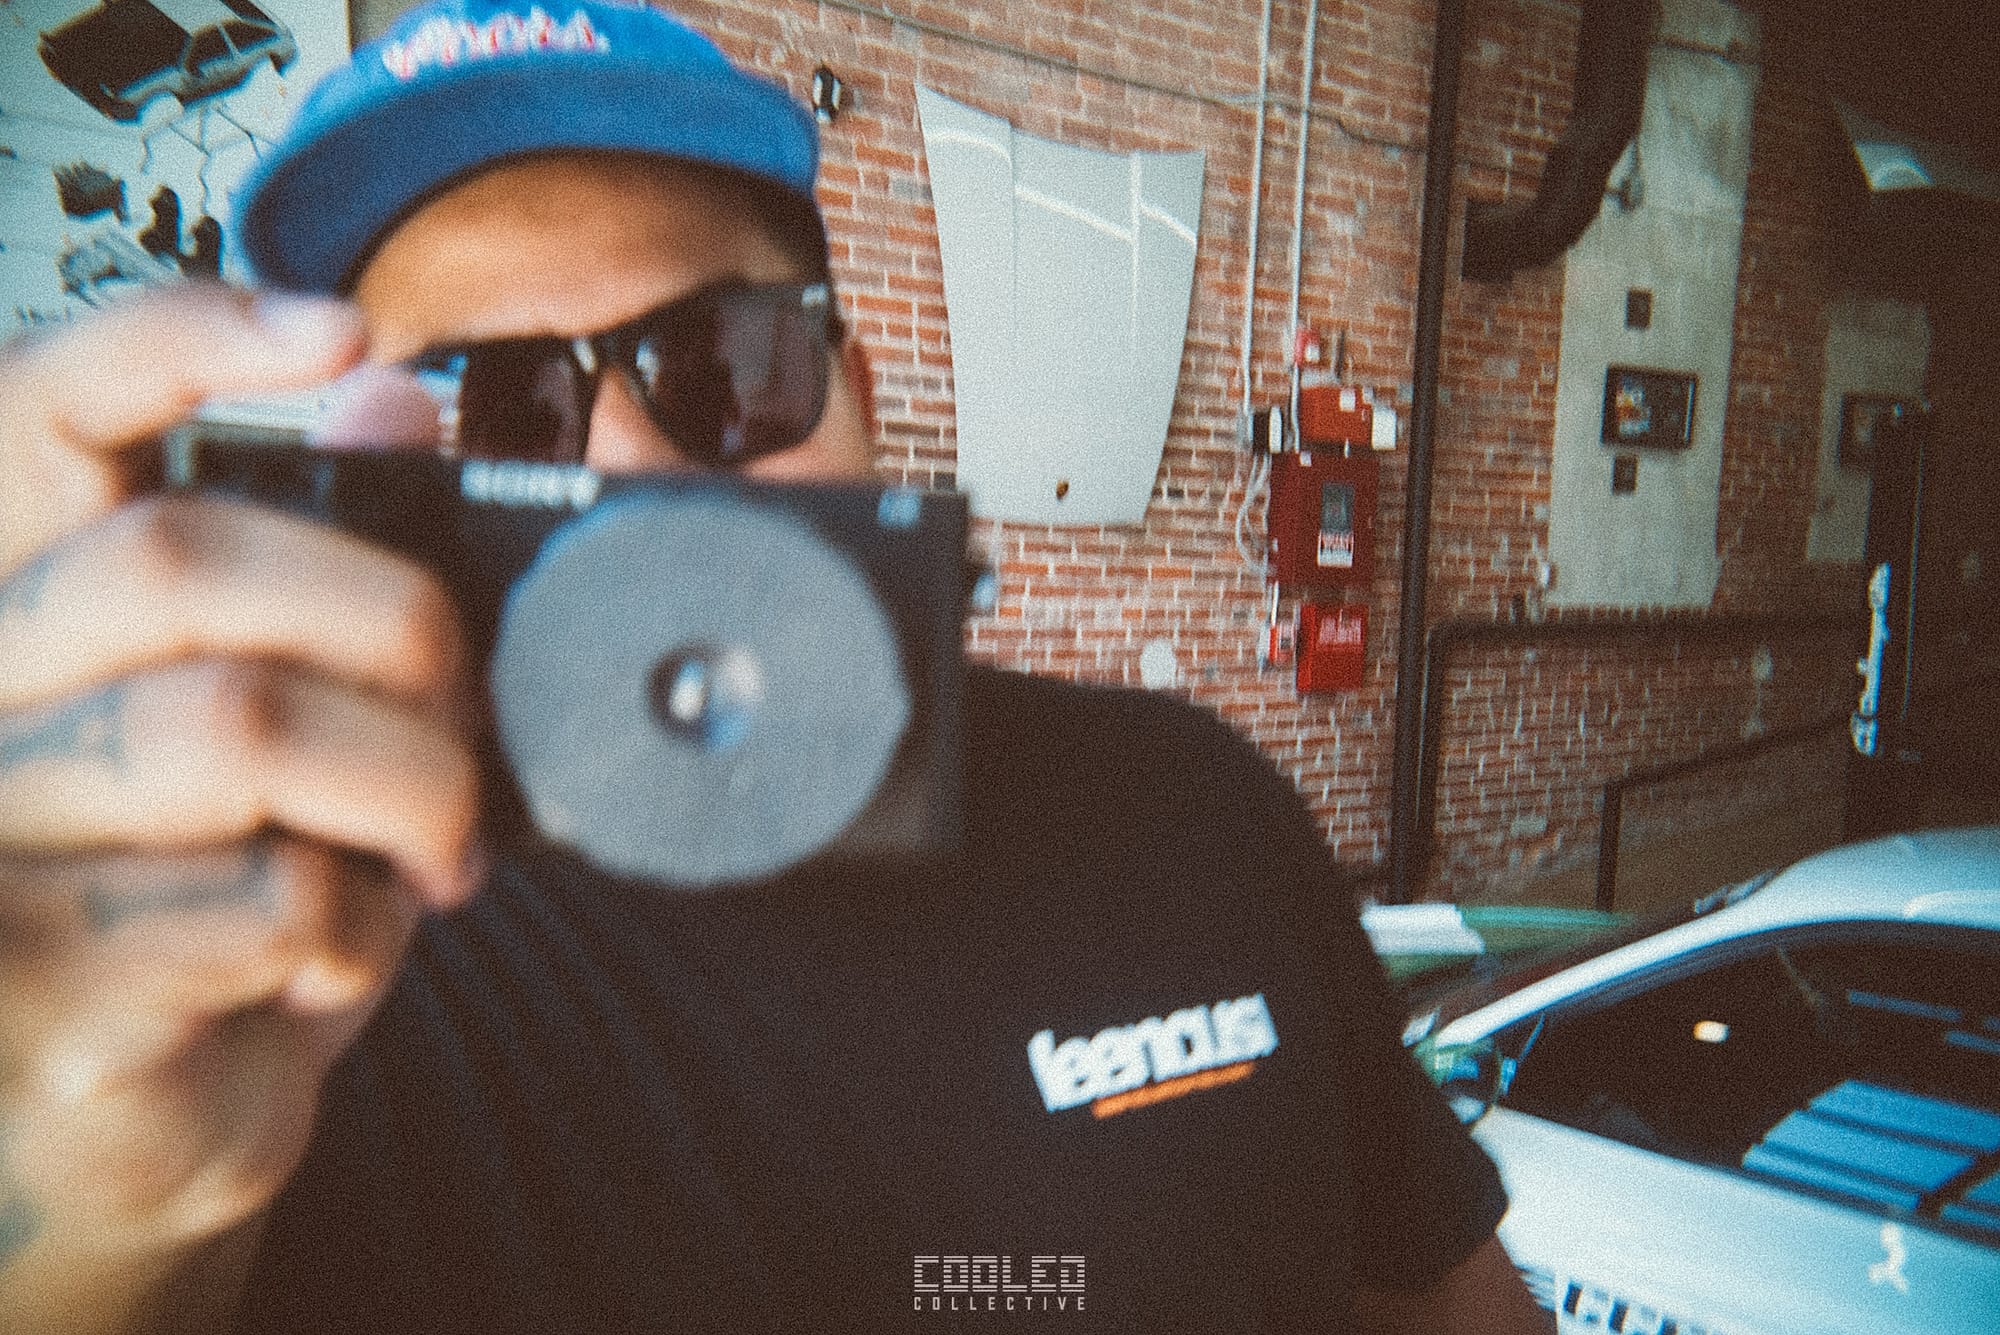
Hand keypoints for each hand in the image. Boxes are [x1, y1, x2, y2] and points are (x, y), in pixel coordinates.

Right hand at [0, 285, 480, 1331]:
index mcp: (20, 599)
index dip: (181, 337)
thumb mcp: (285, 714)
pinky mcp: (35, 982)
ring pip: (239, 724)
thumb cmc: (212, 899)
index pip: (39, 400)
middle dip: (392, 623)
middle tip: (461, 710)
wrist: (138, 1123)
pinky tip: (335, 953)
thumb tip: (390, 395)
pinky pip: (269, 893)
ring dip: (406, 787)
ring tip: (432, 848)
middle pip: (180, 558)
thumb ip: (322, 559)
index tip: (341, 332)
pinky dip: (362, 922)